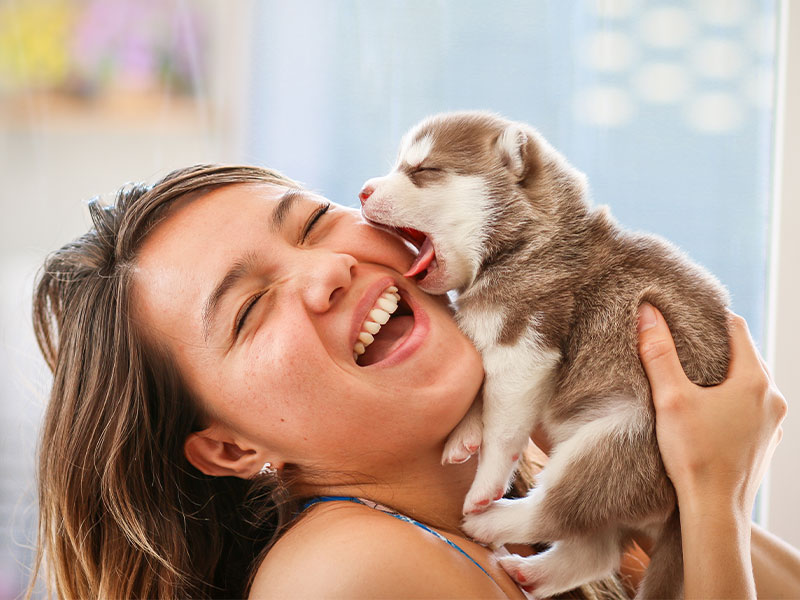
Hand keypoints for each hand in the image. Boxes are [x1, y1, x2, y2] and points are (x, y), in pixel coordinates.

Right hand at [636, 303, 786, 517]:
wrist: (714, 511)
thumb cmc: (694, 455)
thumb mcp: (670, 398)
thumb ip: (659, 353)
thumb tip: (647, 312)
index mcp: (755, 381)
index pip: (736, 330)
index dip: (709, 319)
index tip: (685, 317)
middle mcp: (772, 399)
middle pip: (745, 356)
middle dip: (715, 348)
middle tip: (683, 345)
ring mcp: (772, 424)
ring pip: (749, 384)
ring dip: (725, 377)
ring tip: (693, 379)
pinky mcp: (765, 443)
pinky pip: (751, 409)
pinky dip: (732, 402)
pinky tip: (707, 412)